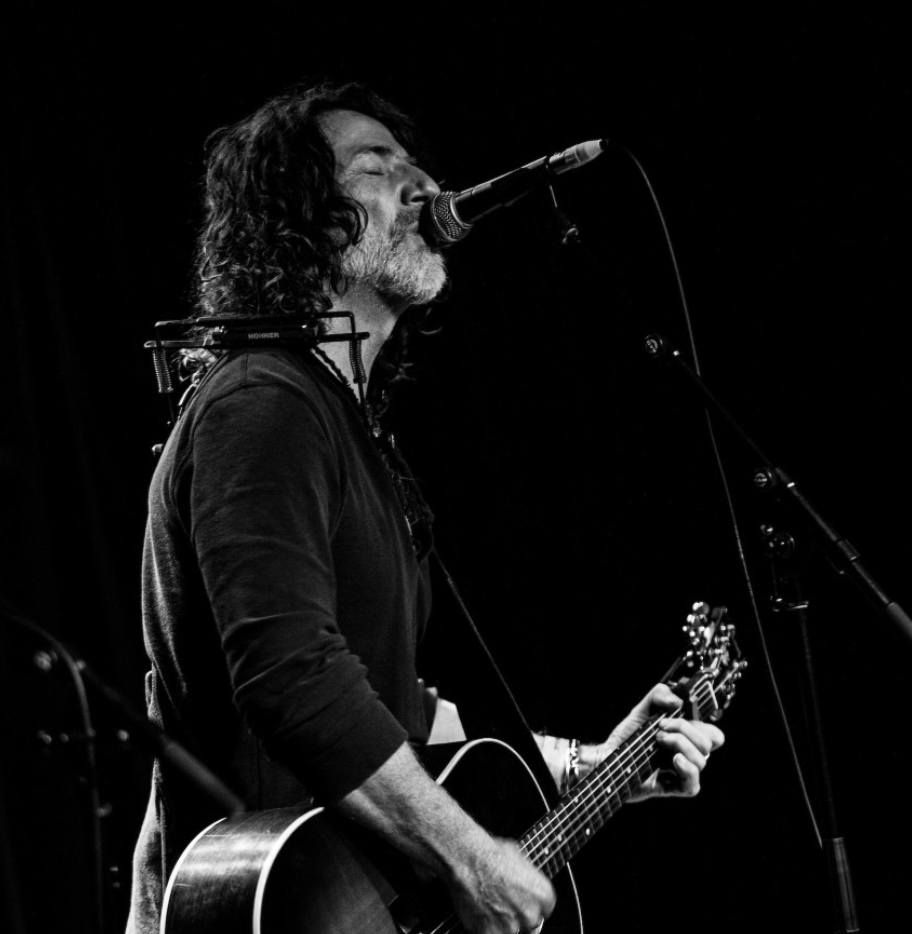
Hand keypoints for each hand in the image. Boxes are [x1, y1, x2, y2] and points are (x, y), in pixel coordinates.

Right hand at [445, 834, 554, 933]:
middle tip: (504, 903)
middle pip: (530, 922)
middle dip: (519, 914)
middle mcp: (531, 914)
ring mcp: (511, 927)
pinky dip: (485, 927)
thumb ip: (528, 878)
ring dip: (503, 923)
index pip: (545, 908)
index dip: (532, 903)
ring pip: (511, 930)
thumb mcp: (520, 857)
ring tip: (490, 906)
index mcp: (543, 894)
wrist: (467, 859)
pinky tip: (480, 912)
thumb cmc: (490, 853)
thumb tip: (525, 881)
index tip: (523, 900)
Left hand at [597, 682, 723, 799]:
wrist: (608, 756)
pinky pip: (692, 785)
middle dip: (685, 730)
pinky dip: (687, 770)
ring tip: (658, 741)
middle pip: (708, 743)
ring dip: (680, 744)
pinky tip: (675, 760)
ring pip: (702, 761)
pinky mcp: (672, 788)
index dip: (702, 724)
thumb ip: (659, 694)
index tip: (675, 716)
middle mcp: (687, 754)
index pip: (713, 734)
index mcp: (687, 738)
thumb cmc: (627, 736)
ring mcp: (681, 772)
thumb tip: (678, 702)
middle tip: (660, 729)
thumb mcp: (642, 708)